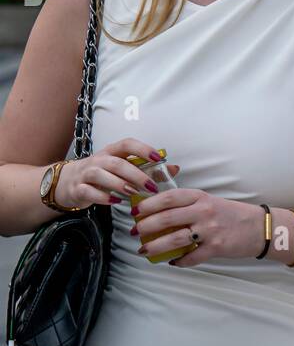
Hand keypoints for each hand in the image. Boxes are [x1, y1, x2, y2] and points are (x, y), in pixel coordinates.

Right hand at [55, 140, 180, 208]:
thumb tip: (175, 168)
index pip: (127, 143)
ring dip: (120, 185)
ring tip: (134, 193)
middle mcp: (98, 159)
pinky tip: (115, 202)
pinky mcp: (78, 189)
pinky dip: (103, 197)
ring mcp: (86, 173)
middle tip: (151, 187)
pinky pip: (89, 192)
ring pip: (102, 175)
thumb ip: (147, 169)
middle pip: (117, 163)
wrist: (67, 182)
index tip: (158, 158)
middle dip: (136, 174)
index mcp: (111, 151)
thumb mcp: (121, 168)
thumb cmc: (102, 174)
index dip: (143, 149)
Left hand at [131, 186, 265, 266]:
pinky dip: (179, 261)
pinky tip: (172, 262)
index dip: (148, 204)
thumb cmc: (231, 214)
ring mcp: (210, 230)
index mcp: (200, 196)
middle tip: (135, 232)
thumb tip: (159, 210)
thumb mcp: (209, 201)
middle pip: (167, 218)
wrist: (259, 227)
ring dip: (156, 246)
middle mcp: (204, 211)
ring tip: (143, 250)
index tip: (135, 211)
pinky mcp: (216, 247)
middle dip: (146, 226)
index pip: (168, 197)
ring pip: (175, 238)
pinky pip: (192, 257)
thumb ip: (187, 204)